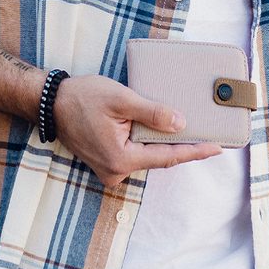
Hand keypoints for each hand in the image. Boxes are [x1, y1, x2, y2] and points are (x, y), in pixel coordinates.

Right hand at [52, 75, 220, 186]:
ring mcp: (109, 170)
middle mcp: (115, 171)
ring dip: (164, 144)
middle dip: (182, 147)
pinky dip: (148, 144)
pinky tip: (160, 132)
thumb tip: (180, 124)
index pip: (167, 156)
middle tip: (209, 138)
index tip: (217, 148)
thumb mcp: (121, 99)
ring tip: (188, 132)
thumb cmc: (82, 97)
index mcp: (121, 158)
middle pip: (159, 159)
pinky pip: (135, 155)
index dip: (195, 151)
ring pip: (147, 157)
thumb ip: (152, 113)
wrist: (51, 103)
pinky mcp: (106, 163)